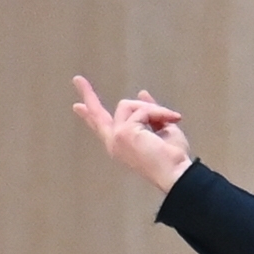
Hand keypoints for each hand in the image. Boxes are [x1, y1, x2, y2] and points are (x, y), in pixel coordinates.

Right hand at [72, 75, 193, 193]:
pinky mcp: (123, 132)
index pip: (103, 127)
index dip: (90, 116)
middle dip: (88, 94)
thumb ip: (150, 113)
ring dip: (152, 109)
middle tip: (77, 79)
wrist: (177, 173)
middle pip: (97, 115)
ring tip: (170, 120)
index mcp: (122, 145)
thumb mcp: (162, 128)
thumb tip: (142, 92)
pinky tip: (171, 120)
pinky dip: (159, 112)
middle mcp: (114, 143)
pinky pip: (142, 110)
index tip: (77, 107)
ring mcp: (116, 137)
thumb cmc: (173, 157)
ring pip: (129, 105)